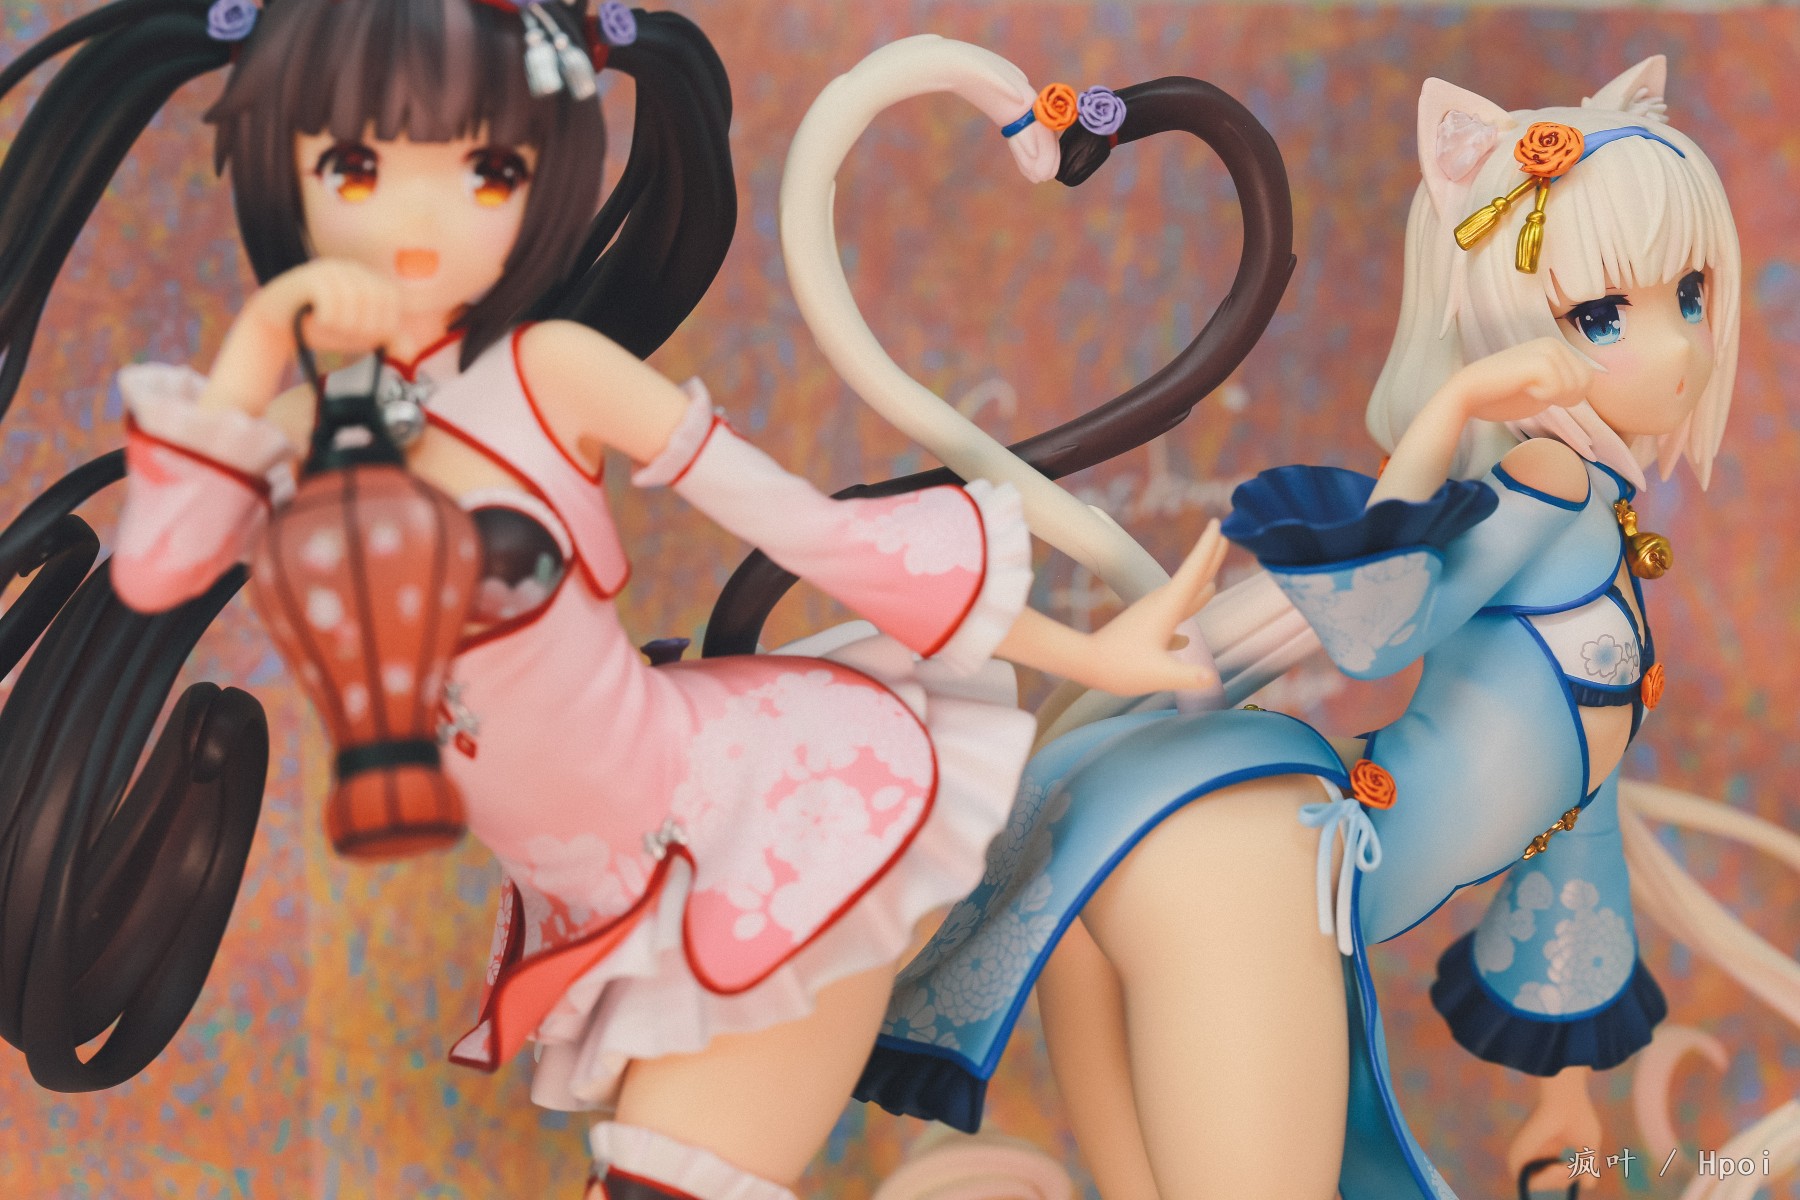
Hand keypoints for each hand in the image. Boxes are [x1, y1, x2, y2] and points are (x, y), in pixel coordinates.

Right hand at [203, 259, 404, 417]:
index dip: (383, 324)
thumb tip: (409, 353)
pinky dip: (328, 319)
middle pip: (375, 303)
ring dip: (342, 326)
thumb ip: (386, 339)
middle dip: (362, 328)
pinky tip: (316, 319)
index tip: (362, 335)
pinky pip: (332, 301)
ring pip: (354, 304)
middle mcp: (351, 268)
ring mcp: (329, 269)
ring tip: (327, 327)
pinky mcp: (309, 277)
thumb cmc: (322, 329)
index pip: (393, 300)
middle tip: (340, 333)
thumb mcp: (360, 335)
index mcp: (367, 278)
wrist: (277, 325)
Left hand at [1081, 520, 1227, 695]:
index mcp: (1168, 606)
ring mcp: (1151, 617)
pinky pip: (1169, 620)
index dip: (1208, 548)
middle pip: (1191, 578)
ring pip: (1181, 599)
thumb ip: (1186, 677)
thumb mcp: (1159, 674)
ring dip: (1197, 589)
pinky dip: (1178, 622)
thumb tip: (1210, 678)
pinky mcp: (1143, 630)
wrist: (1085, 663)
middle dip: (1208, 558)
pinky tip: (1184, 638)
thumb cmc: (1119, 667)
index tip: (1217, 524)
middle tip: (1223, 538)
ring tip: (1212, 584)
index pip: (1194, 571)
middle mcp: (1161, 605)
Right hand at [1447, 336, 1593, 425]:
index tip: (1538, 393)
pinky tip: (1522, 387)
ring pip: (1574, 386)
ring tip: (1525, 389)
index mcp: (1555, 348)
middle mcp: (1554, 343)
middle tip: (1533, 393)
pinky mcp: (1541, 360)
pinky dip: (1543, 396)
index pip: (1587, 379)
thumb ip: (1562, 383)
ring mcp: (1548, 349)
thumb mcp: (1540, 388)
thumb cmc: (1499, 395)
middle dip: (1563, 398)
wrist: (1468, 394)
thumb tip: (1588, 383)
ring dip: (1551, 397)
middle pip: (1585, 382)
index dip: (1568, 397)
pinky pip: (1559, 389)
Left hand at [1509, 1067, 1601, 1191]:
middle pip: (1544, 1179)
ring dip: (1553, 1182)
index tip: (1579, 1170)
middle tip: (1573, 1170)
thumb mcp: (1587, 1146)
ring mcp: (1525, 1148)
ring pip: (1533, 1182)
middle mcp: (1535, 1148)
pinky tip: (1557, 1167)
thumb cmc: (1578, 1115)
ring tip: (1565, 1168)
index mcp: (1549, 1145)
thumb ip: (1587, 1166)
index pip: (1553, 1172)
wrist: (1564, 1098)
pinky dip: (1543, 1180)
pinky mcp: (1517, 1149)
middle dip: (1562, 1181)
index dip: (1567, 1178)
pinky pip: (1522, 1177)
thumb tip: (1587, 1185)